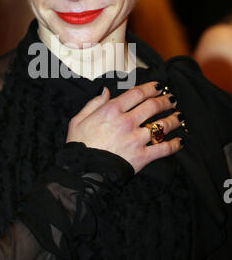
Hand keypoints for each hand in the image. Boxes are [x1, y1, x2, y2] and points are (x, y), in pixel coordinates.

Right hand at [66, 81, 183, 173]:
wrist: (83, 173)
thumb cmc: (79, 147)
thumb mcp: (78, 120)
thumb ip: (94, 103)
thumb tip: (104, 90)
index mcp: (111, 111)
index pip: (137, 93)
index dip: (151, 87)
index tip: (159, 86)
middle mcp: (127, 122)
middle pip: (153, 106)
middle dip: (165, 100)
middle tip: (172, 98)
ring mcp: (136, 139)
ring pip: (162, 125)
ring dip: (173, 119)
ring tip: (179, 116)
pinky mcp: (142, 156)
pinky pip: (164, 149)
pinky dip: (175, 145)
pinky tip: (180, 141)